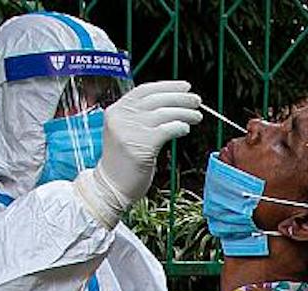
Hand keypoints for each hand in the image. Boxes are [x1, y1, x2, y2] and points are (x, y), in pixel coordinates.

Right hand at [74, 80, 201, 226]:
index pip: (144, 90)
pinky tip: (185, 129)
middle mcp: (121, 118)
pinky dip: (179, 127)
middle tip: (196, 100)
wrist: (110, 187)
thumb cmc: (122, 162)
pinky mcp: (141, 146)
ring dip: (185, 113)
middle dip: (180, 98)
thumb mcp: (125, 132)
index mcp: (115, 111)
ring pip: (164, 114)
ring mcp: (130, 132)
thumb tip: (170, 103)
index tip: (185, 86)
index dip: (167, 86)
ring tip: (197, 116)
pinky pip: (167, 130)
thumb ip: (139, 117)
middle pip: (156, 100)